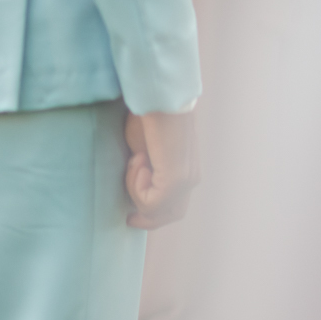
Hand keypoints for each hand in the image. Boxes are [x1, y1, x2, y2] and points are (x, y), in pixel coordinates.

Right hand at [124, 109, 198, 229]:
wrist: (156, 99)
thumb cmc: (147, 117)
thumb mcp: (143, 149)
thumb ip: (145, 170)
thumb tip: (137, 183)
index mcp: (187, 170)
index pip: (176, 204)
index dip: (154, 213)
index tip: (131, 215)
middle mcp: (191, 178)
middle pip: (173, 215)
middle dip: (148, 219)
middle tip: (129, 219)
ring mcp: (186, 181)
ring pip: (159, 211)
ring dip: (137, 191)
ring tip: (135, 160)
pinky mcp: (176, 181)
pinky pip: (151, 202)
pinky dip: (137, 186)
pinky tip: (139, 159)